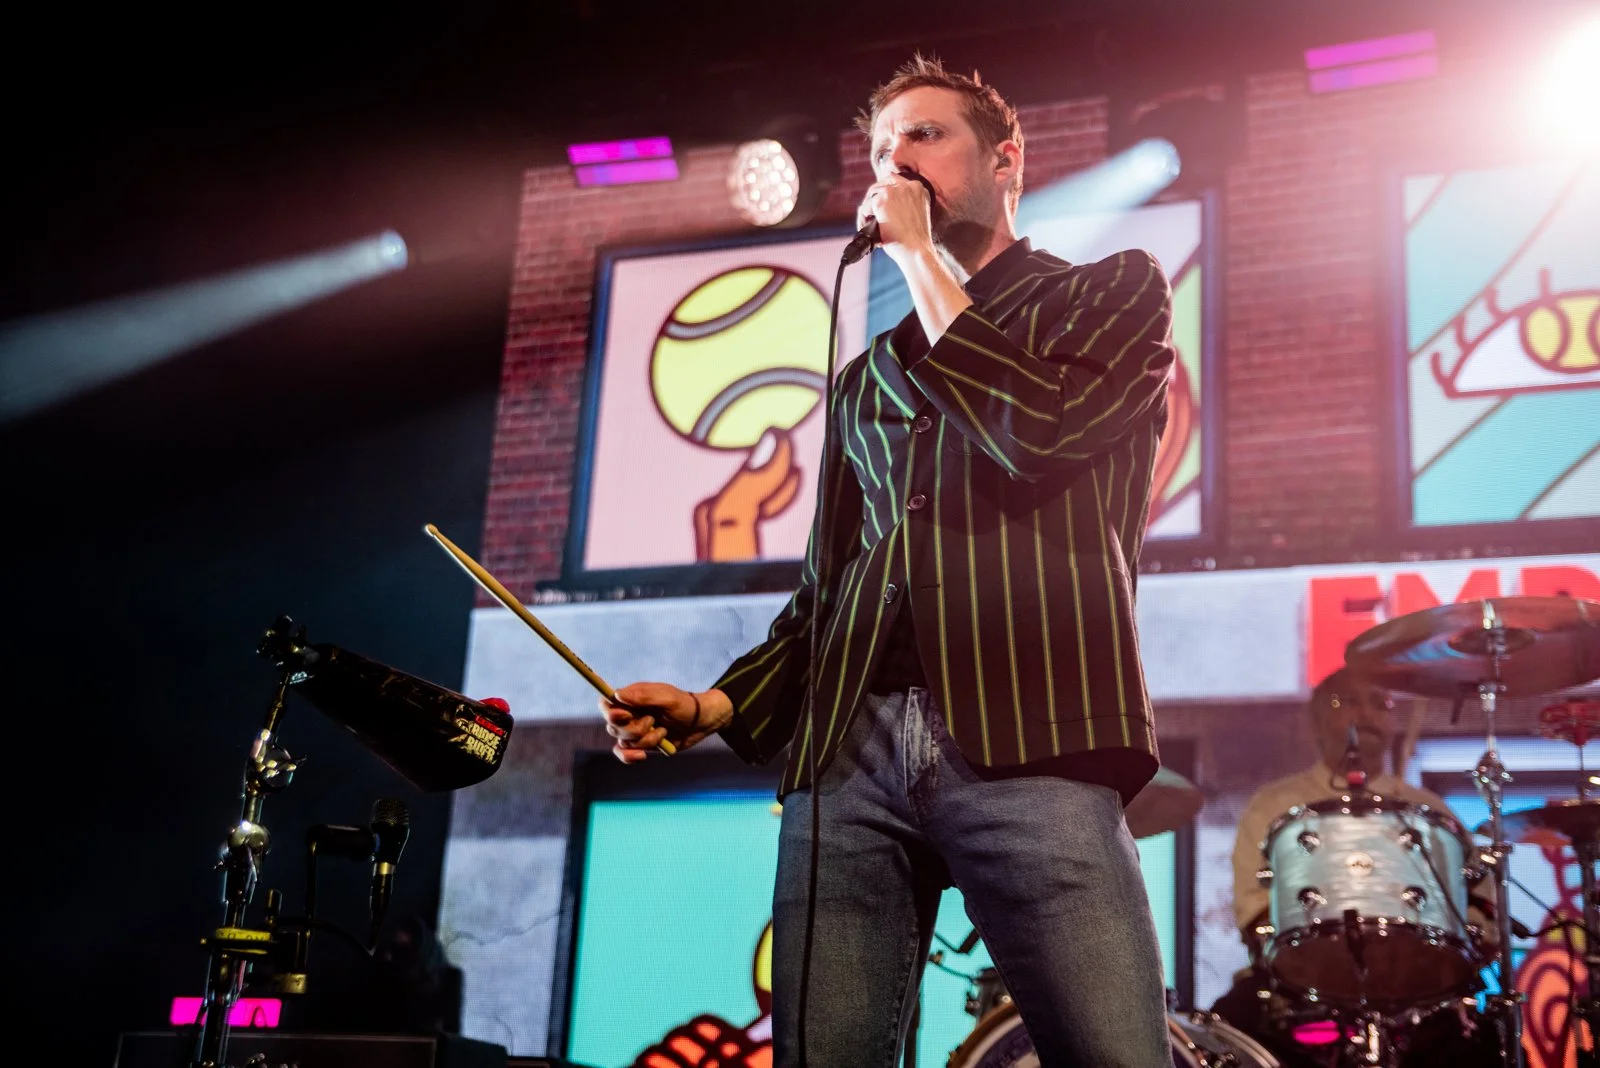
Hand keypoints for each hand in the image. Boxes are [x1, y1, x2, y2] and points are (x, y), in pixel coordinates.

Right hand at [599, 683, 731, 763]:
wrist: (700, 723)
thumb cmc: (685, 705)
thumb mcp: (667, 698)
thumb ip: (643, 696)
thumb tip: (617, 695)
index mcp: (632, 698)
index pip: (606, 703)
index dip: (611, 712)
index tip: (626, 715)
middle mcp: (629, 714)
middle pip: (612, 726)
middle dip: (634, 728)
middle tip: (653, 721)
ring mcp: (634, 731)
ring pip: (623, 741)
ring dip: (645, 740)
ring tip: (663, 732)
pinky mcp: (640, 745)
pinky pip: (623, 754)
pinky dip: (630, 757)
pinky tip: (643, 756)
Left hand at [856, 171, 932, 258]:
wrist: (916, 251)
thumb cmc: (915, 241)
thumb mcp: (914, 216)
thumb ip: (904, 206)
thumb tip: (884, 206)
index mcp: (919, 189)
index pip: (896, 181)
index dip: (885, 192)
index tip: (879, 202)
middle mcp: (908, 186)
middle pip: (881, 184)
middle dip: (873, 199)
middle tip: (869, 215)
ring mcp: (894, 192)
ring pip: (872, 196)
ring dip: (867, 210)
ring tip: (866, 225)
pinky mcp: (881, 201)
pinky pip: (865, 207)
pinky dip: (862, 219)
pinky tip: (866, 229)